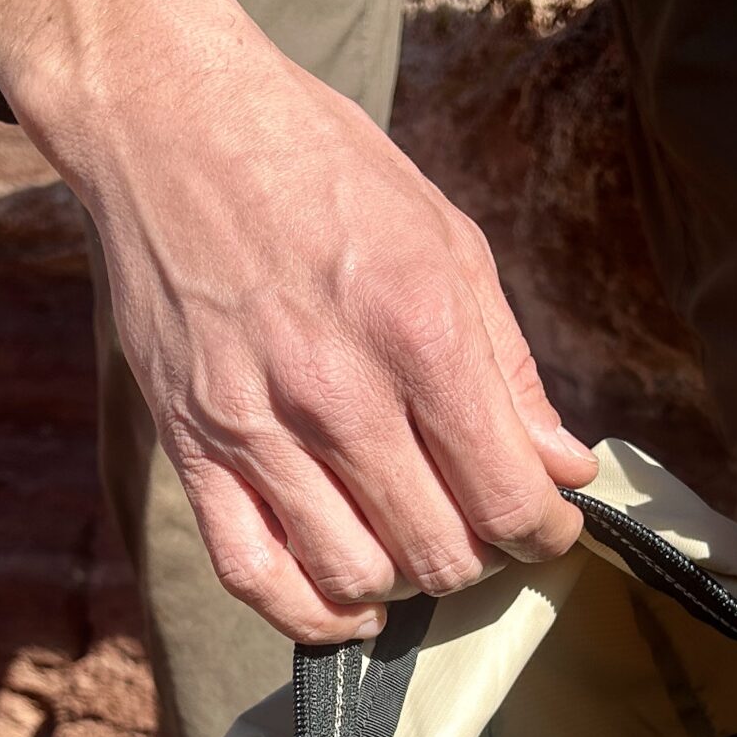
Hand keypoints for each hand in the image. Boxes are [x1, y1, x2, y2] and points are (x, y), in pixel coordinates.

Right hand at [0, 0, 596, 642]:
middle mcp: (338, 390)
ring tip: (416, 542)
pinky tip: (350, 600)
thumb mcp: (447, 238)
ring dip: (403, 580)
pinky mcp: (191, 444)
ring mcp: (257, 424)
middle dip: (481, 555)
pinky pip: (253, 574)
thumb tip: (563, 465)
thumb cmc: (323, 170)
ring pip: (355, 575)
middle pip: (439, 551)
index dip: (548, 532)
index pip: (509, 495)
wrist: (173, 123)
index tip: (551, 525)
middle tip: (483, 524)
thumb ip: (509, 364)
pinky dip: (310, 612)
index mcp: (419, 329)